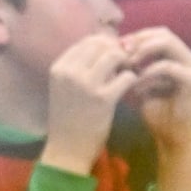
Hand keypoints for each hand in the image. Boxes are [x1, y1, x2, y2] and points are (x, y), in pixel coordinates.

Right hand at [40, 33, 135, 173]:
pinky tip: (129, 90)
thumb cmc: (68, 117)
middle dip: (117, 53)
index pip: (88, 41)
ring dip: (125, 64)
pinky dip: (132, 80)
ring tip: (125, 77)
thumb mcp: (65, 87)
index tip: (112, 59)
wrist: (67, 149)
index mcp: (58, 68)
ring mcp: (86, 85)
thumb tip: (109, 44)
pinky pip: (127, 77)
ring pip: (116, 56)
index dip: (105, 46)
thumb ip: (80, 65)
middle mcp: (69, 73)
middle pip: (103, 45)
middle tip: (122, 67)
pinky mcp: (103, 98)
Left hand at [120, 26, 190, 161]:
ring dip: (142, 52)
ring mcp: (190, 66)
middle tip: (119, 53)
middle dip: (138, 41)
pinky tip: (135, 86)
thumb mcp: (137, 84)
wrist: (171, 134)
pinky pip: (167, 67)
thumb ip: (130, 68)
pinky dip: (147, 73)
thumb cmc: (154, 110)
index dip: (134, 37)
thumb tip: (110, 54)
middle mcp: (185, 56)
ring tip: (127, 66)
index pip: (154, 33)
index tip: (114, 48)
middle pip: (162, 33)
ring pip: (166, 44)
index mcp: (174, 55)